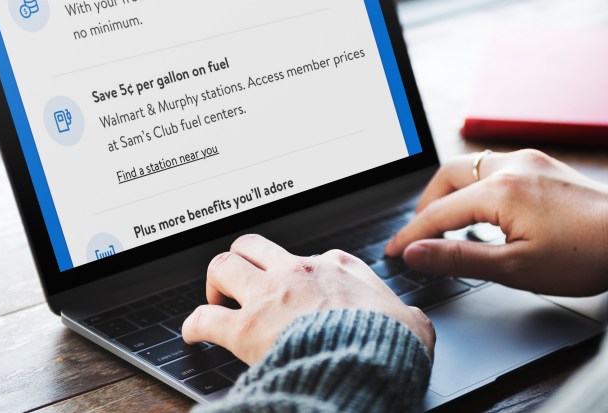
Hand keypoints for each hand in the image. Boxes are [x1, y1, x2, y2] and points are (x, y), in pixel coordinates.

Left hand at [183, 234, 434, 364]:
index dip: (298, 273)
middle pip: (254, 245)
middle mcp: (299, 271)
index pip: (311, 257)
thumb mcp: (412, 322)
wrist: (368, 362)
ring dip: (215, 282)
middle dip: (243, 260)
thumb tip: (414, 322)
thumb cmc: (390, 343)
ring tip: (215, 300)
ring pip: (224, 265)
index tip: (296, 288)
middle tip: (241, 283)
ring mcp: (270, 295)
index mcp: (339, 267)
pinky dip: (194, 324)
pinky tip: (193, 333)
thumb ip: (407, 315)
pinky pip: (204, 317)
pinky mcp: (246, 327)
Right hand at [384, 149, 607, 295]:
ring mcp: (530, 161)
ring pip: (472, 167)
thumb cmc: (583, 256)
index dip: (412, 234)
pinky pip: (496, 167)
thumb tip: (416, 253)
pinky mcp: (544, 165)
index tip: (394, 252)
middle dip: (427, 204)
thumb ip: (459, 257)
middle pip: (448, 176)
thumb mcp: (515, 268)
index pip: (439, 212)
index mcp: (500, 190)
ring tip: (448, 226)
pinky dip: (477, 186)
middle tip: (419, 235)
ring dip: (453, 193)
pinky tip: (484, 212)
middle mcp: (512, 165)